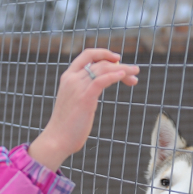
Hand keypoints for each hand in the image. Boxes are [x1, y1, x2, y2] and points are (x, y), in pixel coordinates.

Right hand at [28, 48, 139, 170]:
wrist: (56, 140)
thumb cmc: (66, 126)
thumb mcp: (73, 103)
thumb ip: (82, 93)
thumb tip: (94, 92)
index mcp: (68, 77)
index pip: (87, 55)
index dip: (103, 53)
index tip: (117, 58)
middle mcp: (72, 79)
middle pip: (101, 64)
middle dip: (120, 65)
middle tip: (135, 71)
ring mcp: (78, 87)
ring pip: (104, 70)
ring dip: (123, 70)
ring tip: (135, 73)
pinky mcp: (84, 98)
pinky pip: (101, 81)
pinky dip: (114, 76)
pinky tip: (123, 76)